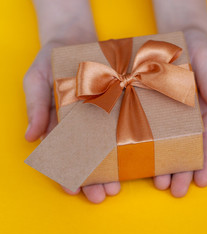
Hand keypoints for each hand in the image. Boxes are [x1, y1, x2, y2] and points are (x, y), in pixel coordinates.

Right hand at [26, 0, 119, 202]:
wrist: (78, 35)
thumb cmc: (53, 57)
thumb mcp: (38, 77)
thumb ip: (36, 105)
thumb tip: (30, 137)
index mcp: (65, 123)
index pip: (65, 154)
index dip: (68, 172)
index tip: (73, 188)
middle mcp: (88, 123)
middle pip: (92, 157)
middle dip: (97, 178)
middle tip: (104, 194)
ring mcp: (108, 115)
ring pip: (114, 147)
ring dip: (117, 169)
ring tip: (122, 185)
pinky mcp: (127, 103)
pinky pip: (133, 124)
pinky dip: (137, 142)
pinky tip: (144, 158)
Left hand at [152, 28, 206, 196]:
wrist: (177, 34)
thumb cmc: (198, 49)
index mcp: (205, 110)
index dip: (206, 161)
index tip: (202, 181)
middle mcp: (187, 117)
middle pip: (187, 148)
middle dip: (183, 171)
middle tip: (177, 191)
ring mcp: (167, 113)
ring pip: (166, 143)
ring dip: (164, 165)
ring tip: (159, 184)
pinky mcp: (148, 106)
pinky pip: (145, 127)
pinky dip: (142, 145)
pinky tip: (137, 161)